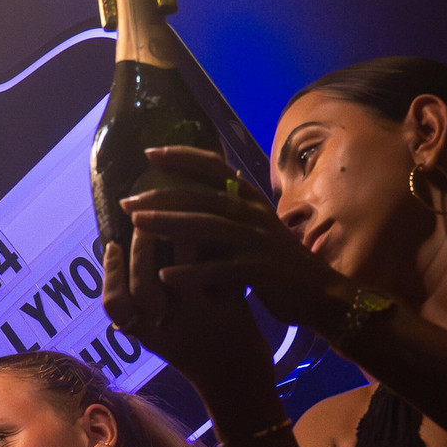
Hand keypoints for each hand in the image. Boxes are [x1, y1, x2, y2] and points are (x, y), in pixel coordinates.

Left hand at [122, 146, 343, 329]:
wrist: (320, 293)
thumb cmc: (279, 262)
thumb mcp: (254, 229)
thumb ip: (227, 213)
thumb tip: (188, 200)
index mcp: (250, 199)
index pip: (214, 167)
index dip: (181, 157)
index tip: (149, 153)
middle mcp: (252, 213)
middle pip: (200, 196)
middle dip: (160, 195)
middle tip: (127, 201)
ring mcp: (256, 240)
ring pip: (206, 226)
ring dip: (168, 223)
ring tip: (137, 224)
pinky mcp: (258, 270)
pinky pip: (217, 269)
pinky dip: (190, 272)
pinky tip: (163, 274)